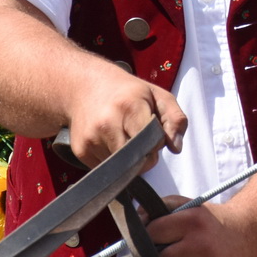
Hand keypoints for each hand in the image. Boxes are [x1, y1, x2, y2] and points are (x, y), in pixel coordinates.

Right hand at [64, 62, 187, 166]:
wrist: (85, 86)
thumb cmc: (127, 92)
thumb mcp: (158, 96)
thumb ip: (176, 120)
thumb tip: (176, 148)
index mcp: (129, 107)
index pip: (151, 143)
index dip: (157, 143)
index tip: (154, 134)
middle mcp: (107, 124)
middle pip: (136, 161)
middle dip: (145, 158)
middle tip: (142, 142)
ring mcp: (91, 139)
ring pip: (121, 169)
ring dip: (129, 162)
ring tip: (125, 138)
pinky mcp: (81, 151)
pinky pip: (106, 170)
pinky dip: (113, 163)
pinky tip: (110, 142)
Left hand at [145, 200, 256, 256]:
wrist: (247, 235)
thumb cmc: (211, 223)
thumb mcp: (190, 205)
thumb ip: (162, 205)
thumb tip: (138, 216)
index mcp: (192, 220)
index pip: (152, 232)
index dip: (149, 236)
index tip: (154, 239)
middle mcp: (201, 244)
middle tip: (169, 255)